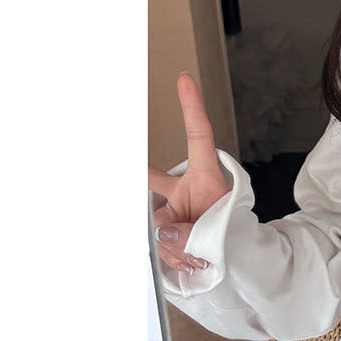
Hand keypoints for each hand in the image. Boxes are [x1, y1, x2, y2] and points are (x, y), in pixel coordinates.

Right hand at [147, 72, 230, 274]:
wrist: (232, 257)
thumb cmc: (230, 234)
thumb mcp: (218, 231)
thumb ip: (188, 232)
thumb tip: (160, 232)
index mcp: (206, 176)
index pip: (198, 136)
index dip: (191, 108)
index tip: (184, 79)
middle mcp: (184, 188)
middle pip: (151, 177)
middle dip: (136, 174)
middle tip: (107, 154)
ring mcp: (170, 208)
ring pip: (154, 223)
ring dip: (173, 244)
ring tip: (196, 255)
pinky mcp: (161, 229)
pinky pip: (153, 241)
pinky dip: (169, 255)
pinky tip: (187, 261)